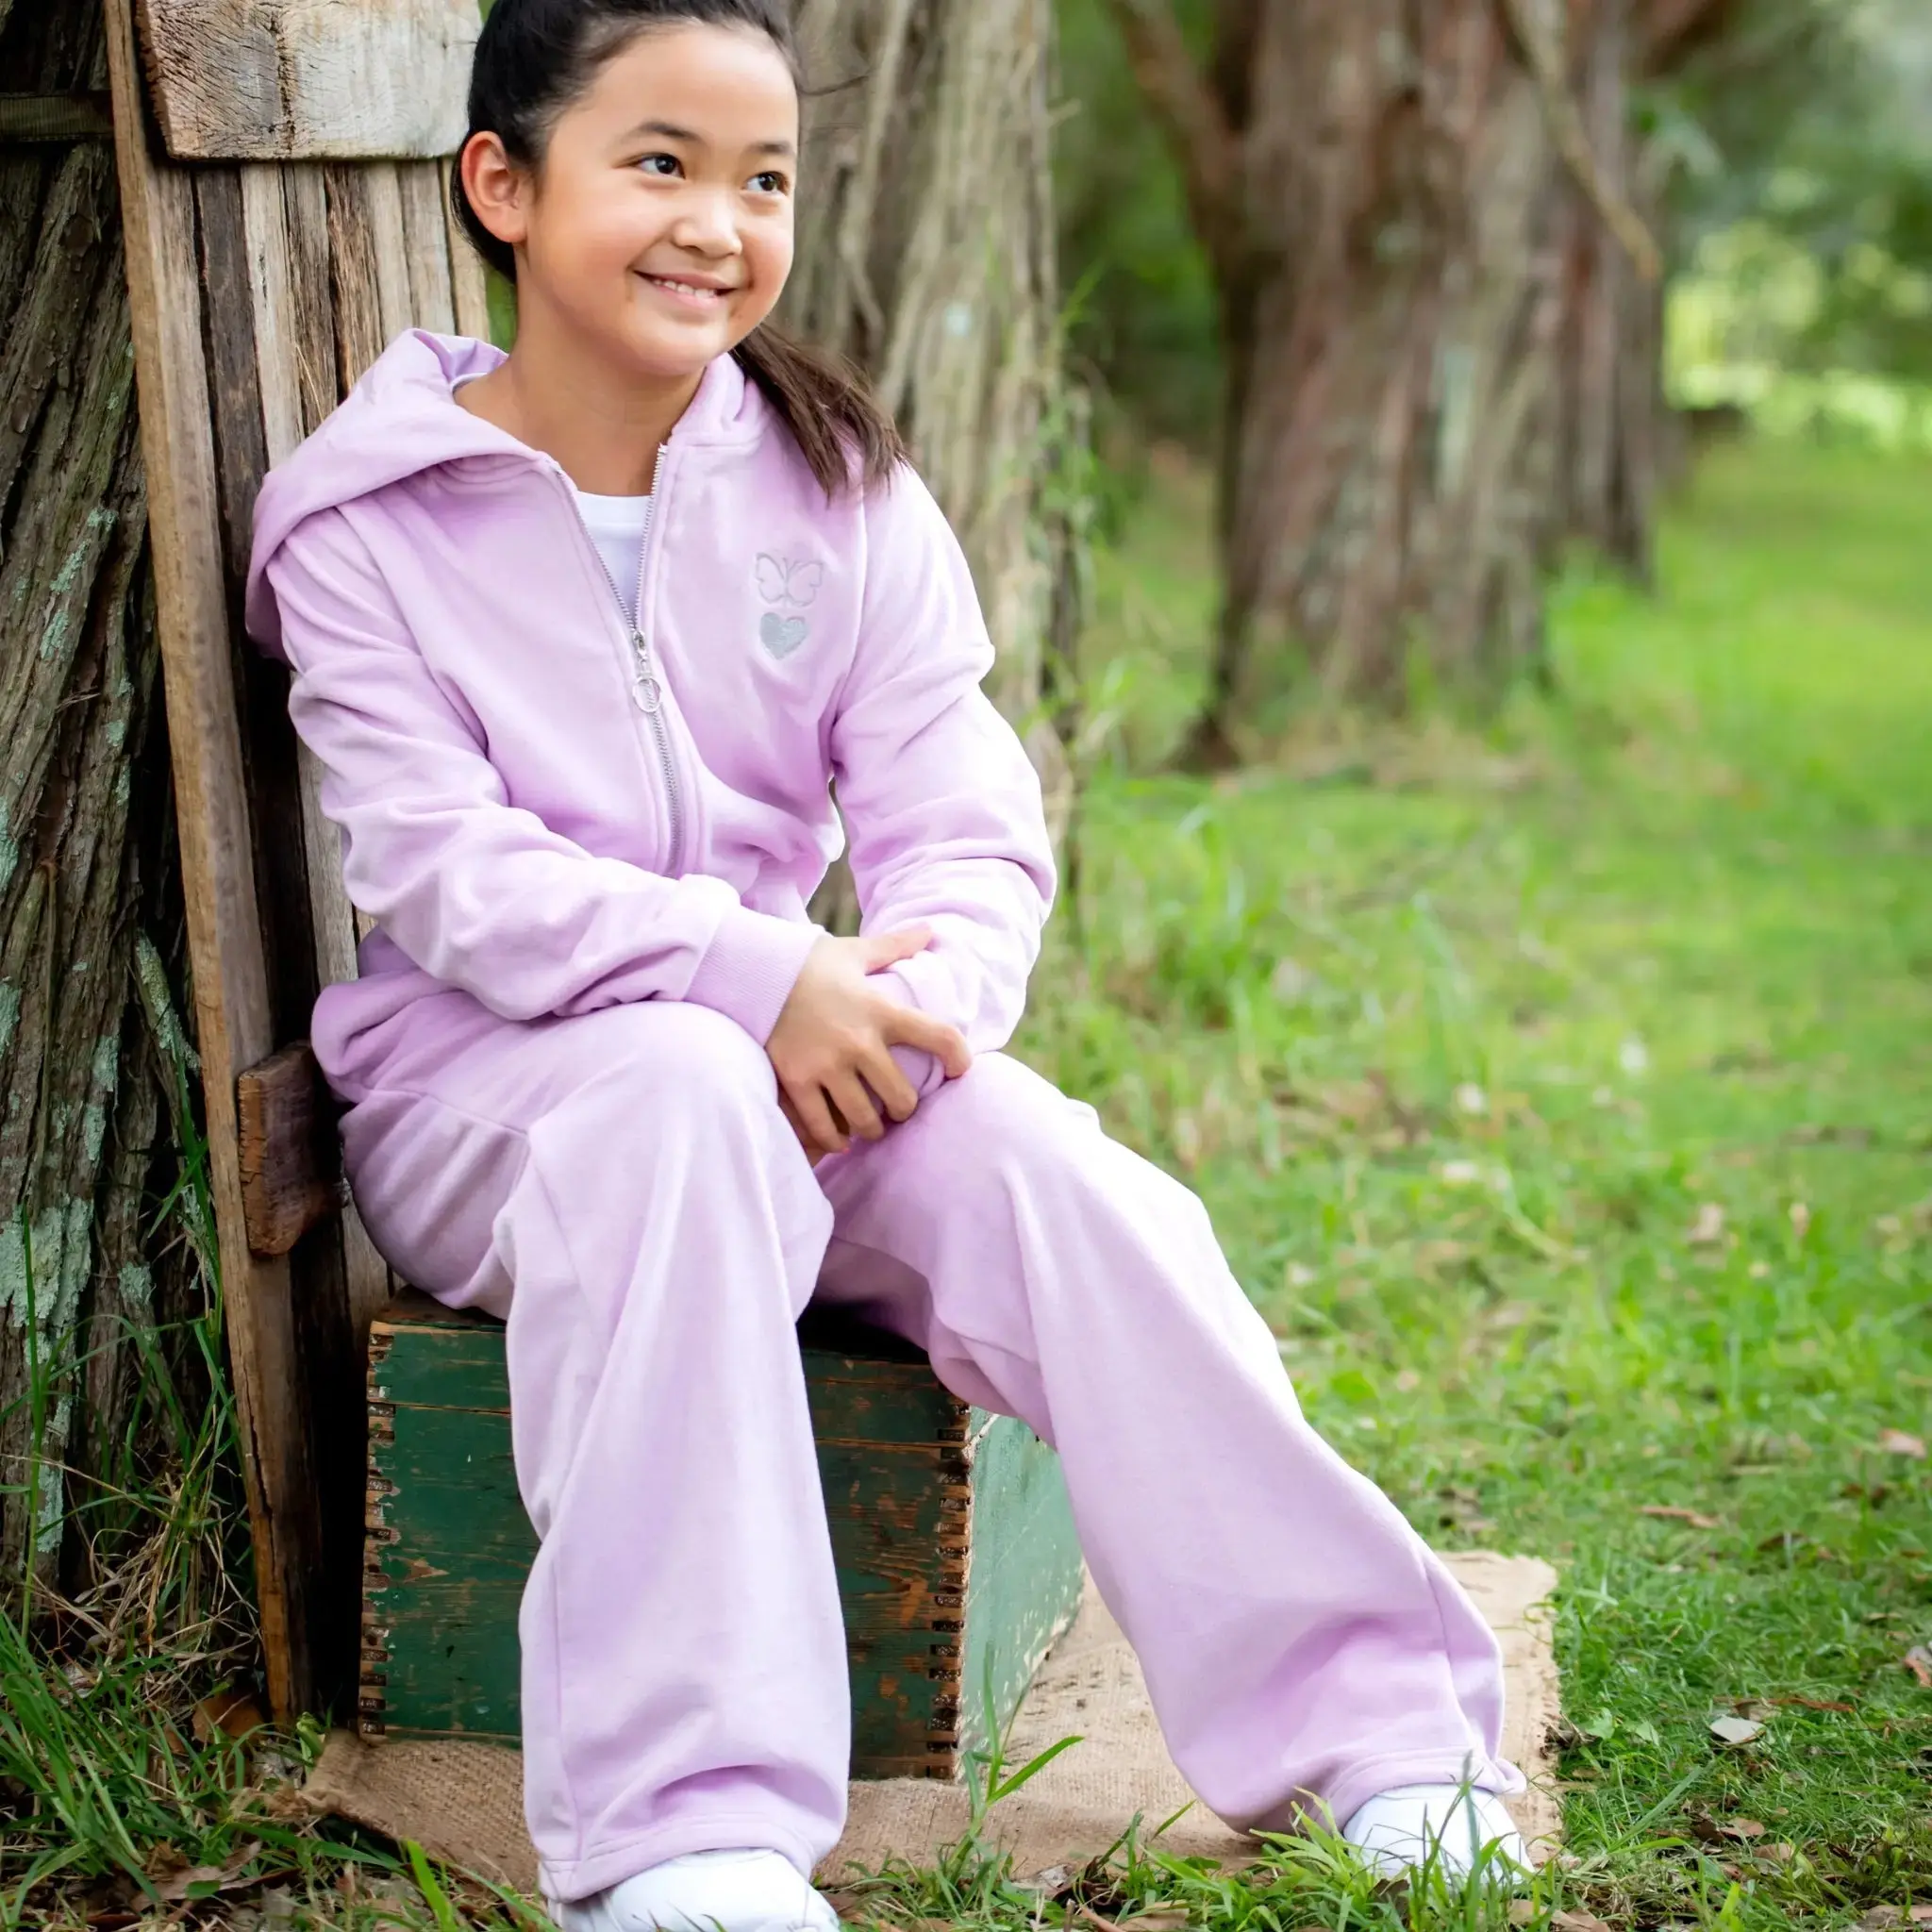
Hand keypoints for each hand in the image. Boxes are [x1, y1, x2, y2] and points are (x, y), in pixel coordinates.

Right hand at [766, 927, 970, 1155]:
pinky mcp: (796, 1080)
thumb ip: (893, 947)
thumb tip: (930, 931)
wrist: (752, 971)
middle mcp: (858, 1042)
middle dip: (903, 1108)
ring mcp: (826, 1065)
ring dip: (872, 1127)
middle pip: (901, 1098)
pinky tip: (839, 1138)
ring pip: (865, 1119)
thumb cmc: (808, 963)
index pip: (938, 1036)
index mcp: (880, 1010)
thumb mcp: (854, 952)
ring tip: (870, 1125)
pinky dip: (834, 1139)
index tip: (960, 1068)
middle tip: (897, 1108)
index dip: (958, 1057)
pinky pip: (823, 1126)